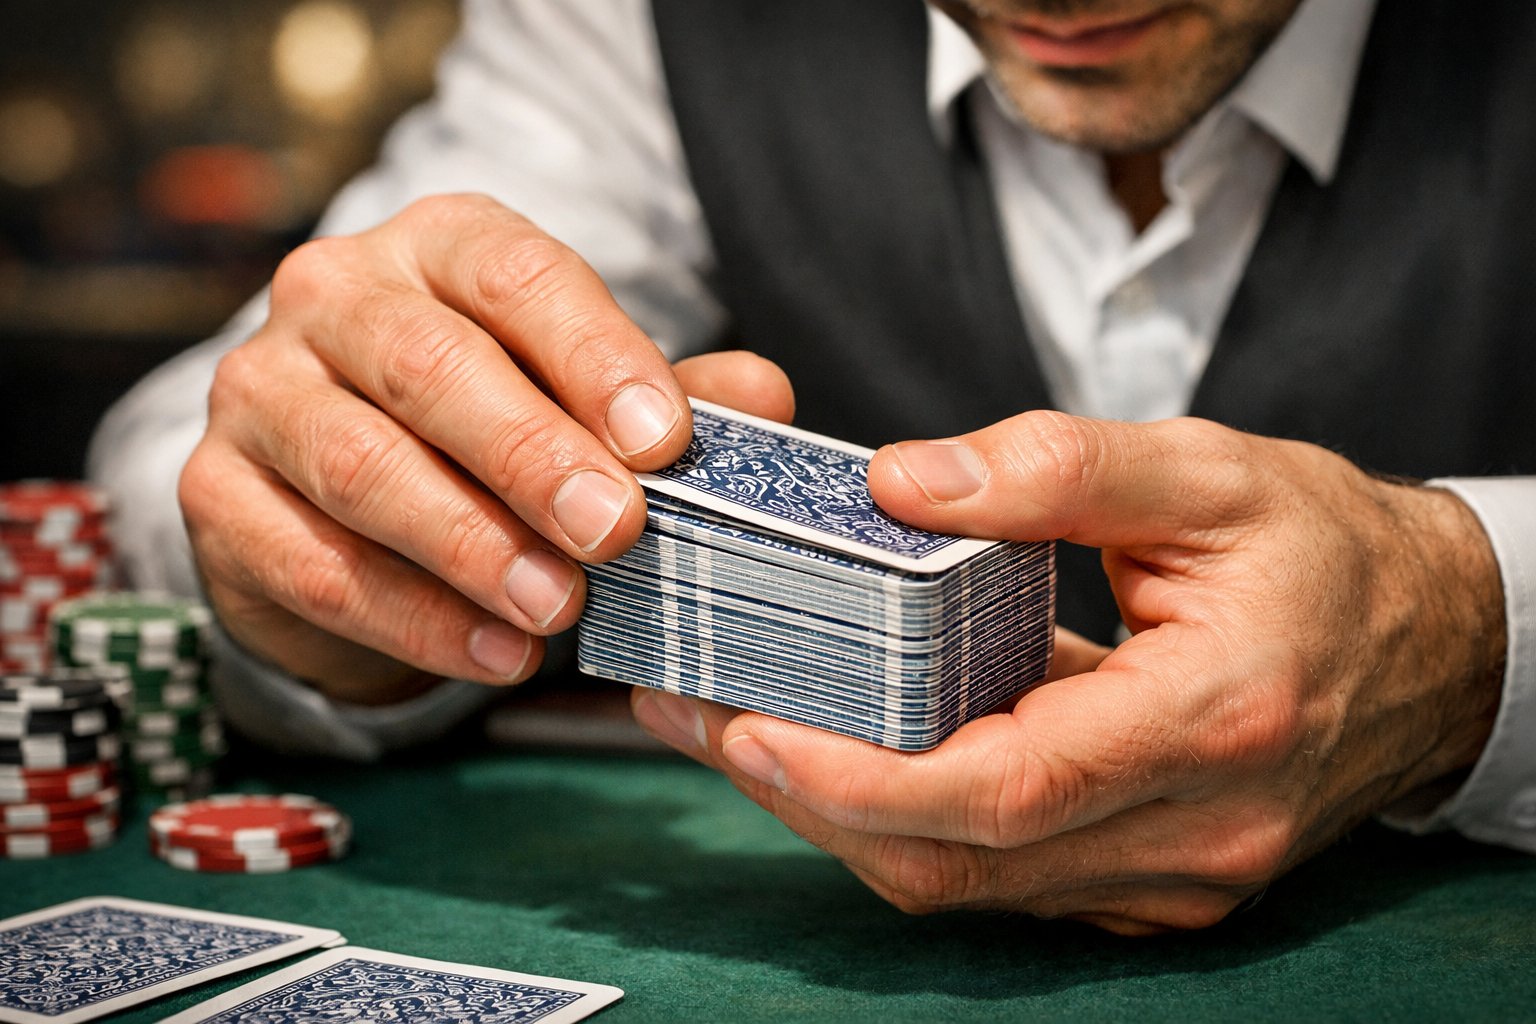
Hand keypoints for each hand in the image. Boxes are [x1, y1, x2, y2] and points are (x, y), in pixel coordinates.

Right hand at [180, 193, 784, 703]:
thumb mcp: (579, 394)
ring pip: (361, 465)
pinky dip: (410, 616)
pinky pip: (312, 561)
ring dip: (471, 546)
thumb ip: (668, 396)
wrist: (333, 488)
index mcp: (441, 247)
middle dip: (530, 454)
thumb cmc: (483, 424)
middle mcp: (336, 296)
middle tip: (614, 531)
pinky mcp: (217, 491)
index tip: (666, 442)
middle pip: (431, 366)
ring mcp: (262, 390)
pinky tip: (492, 653)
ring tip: (558, 609)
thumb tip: (765, 396)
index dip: (596, 358)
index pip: (518, 279)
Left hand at [632, 412, 1505, 933]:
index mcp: (1215, 720)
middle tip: (698, 716)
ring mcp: (1174, 873)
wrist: (1434, 641)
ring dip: (842, 817)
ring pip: (969, 884)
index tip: (748, 728)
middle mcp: (1193, 828)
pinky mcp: (1151, 877)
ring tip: (736, 727)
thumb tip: (898, 482)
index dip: (863, 776)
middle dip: (812, 800)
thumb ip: (1054, 470)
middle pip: (962, 859)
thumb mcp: (1207, 470)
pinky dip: (906, 826)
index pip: (1007, 787)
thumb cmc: (1326, 550)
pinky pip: (1002, 876)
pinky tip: (839, 755)